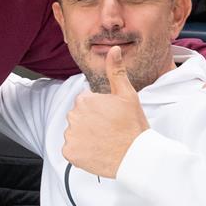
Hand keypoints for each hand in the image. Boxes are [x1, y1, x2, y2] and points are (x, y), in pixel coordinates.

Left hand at [63, 46, 148, 177]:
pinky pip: (72, 150)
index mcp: (84, 100)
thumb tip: (113, 49)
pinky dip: (81, 152)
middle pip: (79, 118)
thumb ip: (116, 71)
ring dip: (85, 137)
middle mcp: (73, 116)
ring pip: (75, 134)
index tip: (111, 118)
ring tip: (104, 141)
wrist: (135, 156)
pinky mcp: (70, 153)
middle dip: (90, 123)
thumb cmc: (133, 125)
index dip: (99, 111)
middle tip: (108, 130)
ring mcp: (70, 135)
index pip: (86, 103)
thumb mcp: (127, 94)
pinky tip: (96, 151)